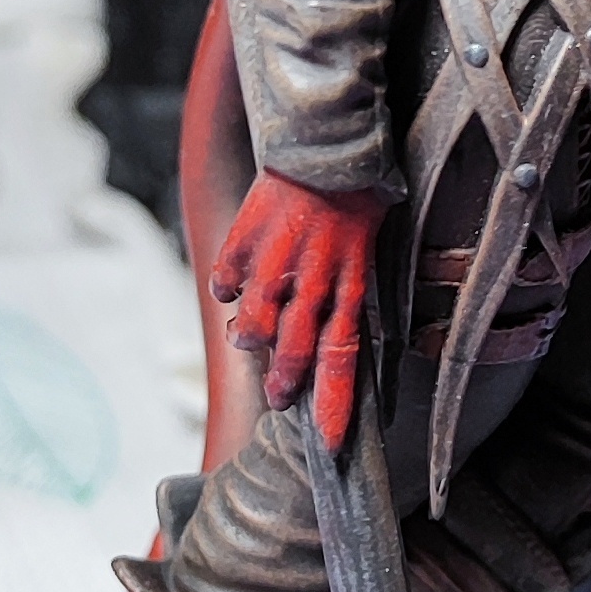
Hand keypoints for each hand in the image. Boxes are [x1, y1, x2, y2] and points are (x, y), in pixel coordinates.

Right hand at [210, 170, 385, 452]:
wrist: (329, 145)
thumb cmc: (355, 203)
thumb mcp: (363, 256)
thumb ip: (345, 301)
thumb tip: (328, 344)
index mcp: (349, 288)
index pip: (341, 361)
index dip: (333, 407)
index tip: (329, 445)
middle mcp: (313, 282)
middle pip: (293, 352)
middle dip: (284, 383)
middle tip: (278, 397)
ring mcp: (276, 262)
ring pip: (252, 324)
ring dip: (249, 338)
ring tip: (251, 336)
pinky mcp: (247, 239)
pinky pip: (227, 279)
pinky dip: (227, 288)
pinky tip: (234, 286)